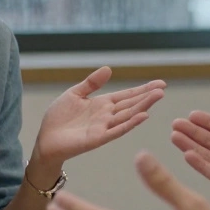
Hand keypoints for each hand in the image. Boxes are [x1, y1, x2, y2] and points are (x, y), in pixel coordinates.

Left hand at [33, 67, 164, 164]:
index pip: (127, 95)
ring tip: (157, 97)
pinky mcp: (97, 138)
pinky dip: (130, 123)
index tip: (160, 83)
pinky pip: (117, 130)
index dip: (143, 89)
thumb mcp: (74, 94)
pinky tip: (143, 116)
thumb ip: (91, 83)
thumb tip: (109, 68)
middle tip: (163, 89)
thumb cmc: (58, 119)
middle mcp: (107, 115)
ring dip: (143, 106)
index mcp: (102, 104)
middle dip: (147, 96)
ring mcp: (104, 127)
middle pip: (131, 104)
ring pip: (128, 115)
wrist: (45, 140)